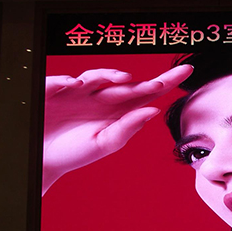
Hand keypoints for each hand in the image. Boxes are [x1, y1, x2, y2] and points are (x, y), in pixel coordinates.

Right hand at [42, 64, 192, 194]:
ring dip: (109, 75)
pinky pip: (60, 81)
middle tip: (161, 82)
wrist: (42, 159)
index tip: (188, 71)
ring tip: (123, 79)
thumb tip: (153, 110)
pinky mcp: (54, 91)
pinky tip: (74, 84)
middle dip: (144, 82)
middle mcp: (100, 97)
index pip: (146, 91)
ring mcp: (78, 92)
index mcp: (117, 109)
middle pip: (126, 84)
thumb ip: (128, 127)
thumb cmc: (74, 152)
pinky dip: (66, 80)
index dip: (166, 81)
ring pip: (97, 75)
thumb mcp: (105, 144)